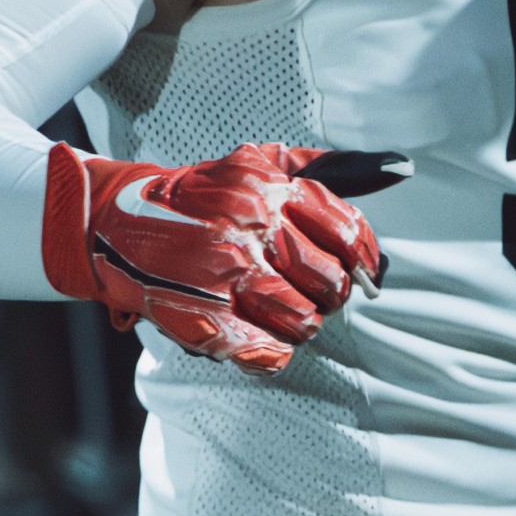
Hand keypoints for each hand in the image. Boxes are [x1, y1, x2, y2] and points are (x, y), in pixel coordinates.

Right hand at [42, 143, 382, 374]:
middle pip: (330, 283)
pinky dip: (273, 353)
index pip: (347, 233)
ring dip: (303, 324)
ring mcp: (225, 276)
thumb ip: (325, 167)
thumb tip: (398, 168)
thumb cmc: (200, 196)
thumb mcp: (258, 162)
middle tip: (316, 293)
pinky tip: (264, 339)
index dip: (366, 260)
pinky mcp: (203, 317)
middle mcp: (248, 230)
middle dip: (331, 294)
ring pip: (303, 321)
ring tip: (287, 314)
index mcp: (268, 191)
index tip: (368, 273)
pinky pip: (265, 353)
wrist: (116, 224)